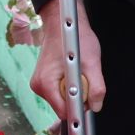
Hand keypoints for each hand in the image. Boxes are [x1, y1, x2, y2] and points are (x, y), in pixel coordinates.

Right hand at [31, 0, 103, 118]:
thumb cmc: (74, 37)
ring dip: (73, 91)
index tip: (88, 95)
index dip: (79, 106)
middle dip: (77, 97)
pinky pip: (60, 93)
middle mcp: (38, 86)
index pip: (65, 112)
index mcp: (46, 83)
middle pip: (63, 107)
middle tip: (83, 77)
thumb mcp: (92, 62)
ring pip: (62, 100)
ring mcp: (39, 84)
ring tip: (77, 71)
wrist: (62, 22)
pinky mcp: (43, 81)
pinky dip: (69, 86)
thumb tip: (96, 106)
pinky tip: (71, 72)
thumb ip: (96, 87)